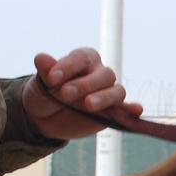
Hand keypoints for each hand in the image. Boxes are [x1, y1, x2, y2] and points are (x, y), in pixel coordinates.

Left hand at [21, 50, 142, 140]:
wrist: (44, 118)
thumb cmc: (44, 94)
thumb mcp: (40, 83)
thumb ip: (45, 71)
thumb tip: (41, 58)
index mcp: (83, 60)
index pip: (81, 58)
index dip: (68, 66)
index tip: (51, 78)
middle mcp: (99, 73)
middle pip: (103, 75)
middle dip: (85, 84)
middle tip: (65, 94)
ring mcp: (107, 93)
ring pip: (116, 91)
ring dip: (105, 97)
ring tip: (88, 105)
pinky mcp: (112, 112)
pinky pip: (126, 109)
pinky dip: (132, 109)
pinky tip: (136, 110)